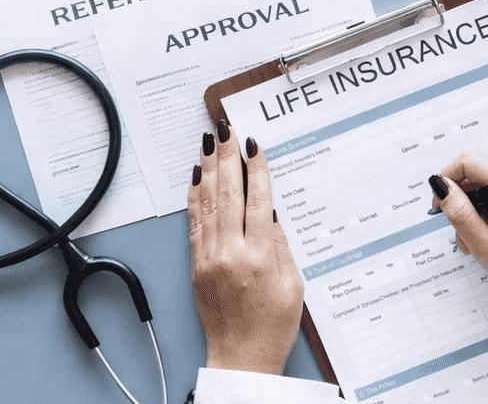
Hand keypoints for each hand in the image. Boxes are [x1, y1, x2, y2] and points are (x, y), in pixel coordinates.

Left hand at [187, 125, 303, 374]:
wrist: (241, 359)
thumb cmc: (273, 326)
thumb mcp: (294, 285)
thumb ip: (281, 244)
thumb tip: (267, 209)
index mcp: (260, 258)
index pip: (257, 200)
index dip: (256, 169)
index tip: (253, 145)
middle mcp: (231, 253)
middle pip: (228, 194)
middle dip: (226, 157)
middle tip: (225, 130)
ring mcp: (209, 258)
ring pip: (207, 203)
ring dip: (208, 169)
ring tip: (209, 143)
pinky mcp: (196, 264)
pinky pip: (194, 223)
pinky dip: (194, 197)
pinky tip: (196, 177)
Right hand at [430, 151, 487, 309]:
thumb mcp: (487, 247)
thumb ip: (460, 214)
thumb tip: (440, 186)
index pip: (469, 162)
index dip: (447, 179)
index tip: (441, 204)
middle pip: (480, 176)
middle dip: (464, 203)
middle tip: (462, 233)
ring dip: (478, 211)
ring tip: (480, 242)